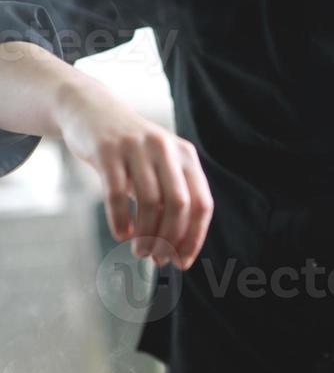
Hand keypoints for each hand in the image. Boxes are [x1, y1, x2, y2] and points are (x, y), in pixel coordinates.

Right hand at [55, 78, 213, 269]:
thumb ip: (170, 201)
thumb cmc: (131, 152)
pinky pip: (116, 193)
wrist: (93, 112)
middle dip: (170, 239)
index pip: (201, 203)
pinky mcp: (108, 150)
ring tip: (139, 251)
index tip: (183, 261)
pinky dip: (120, 220)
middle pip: (179, 204)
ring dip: (145, 235)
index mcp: (185, 156)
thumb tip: (177, 253)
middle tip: (157, 259)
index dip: (194, 237)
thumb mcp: (159, 167)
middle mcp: (165, 149)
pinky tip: (121, 234)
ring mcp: (137, 147)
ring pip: (149, 201)